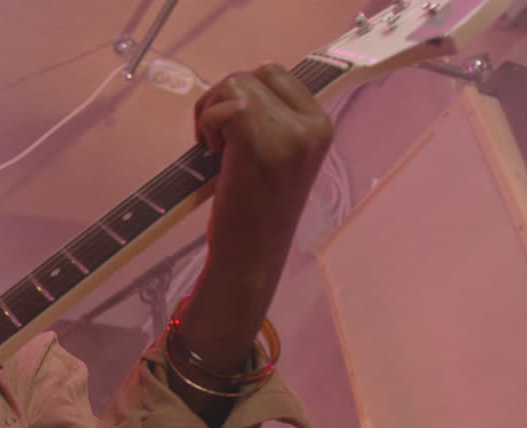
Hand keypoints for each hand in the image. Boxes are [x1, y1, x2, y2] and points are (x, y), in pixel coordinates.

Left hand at [194, 63, 333, 285]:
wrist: (252, 256)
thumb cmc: (256, 212)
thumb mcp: (279, 158)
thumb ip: (272, 123)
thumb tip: (238, 89)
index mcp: (320, 125)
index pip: (274, 72)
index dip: (243, 93)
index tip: (233, 129)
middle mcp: (311, 125)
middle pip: (251, 75)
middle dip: (222, 100)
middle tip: (216, 140)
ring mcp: (287, 133)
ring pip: (234, 85)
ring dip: (211, 112)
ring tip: (214, 148)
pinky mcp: (258, 143)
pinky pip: (224, 106)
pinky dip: (206, 123)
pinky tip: (211, 153)